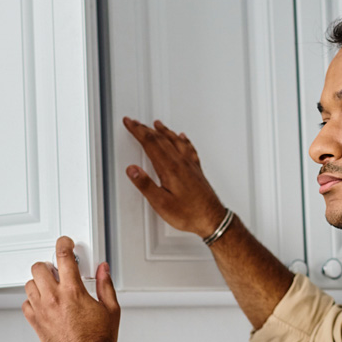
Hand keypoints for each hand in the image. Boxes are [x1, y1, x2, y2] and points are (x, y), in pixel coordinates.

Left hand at [23, 236, 120, 341]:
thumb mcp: (111, 309)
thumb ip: (105, 285)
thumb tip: (103, 270)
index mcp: (73, 292)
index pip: (63, 257)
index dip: (63, 244)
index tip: (65, 244)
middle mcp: (54, 299)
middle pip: (39, 267)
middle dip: (48, 265)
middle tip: (57, 271)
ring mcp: (42, 311)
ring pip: (30, 285)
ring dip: (39, 283)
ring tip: (50, 289)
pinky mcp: (36, 324)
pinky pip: (26, 305)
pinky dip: (33, 302)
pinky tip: (44, 305)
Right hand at [123, 118, 225, 237]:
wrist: (212, 219)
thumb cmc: (189, 214)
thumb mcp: (161, 204)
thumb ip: (145, 185)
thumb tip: (132, 170)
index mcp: (170, 168)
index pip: (150, 143)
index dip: (138, 131)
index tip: (129, 123)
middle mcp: (181, 163)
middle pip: (161, 139)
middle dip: (146, 129)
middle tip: (135, 122)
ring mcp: (190, 165)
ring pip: (175, 140)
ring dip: (164, 130)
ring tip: (156, 124)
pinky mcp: (197, 170)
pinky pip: (189, 148)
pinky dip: (182, 139)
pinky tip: (182, 137)